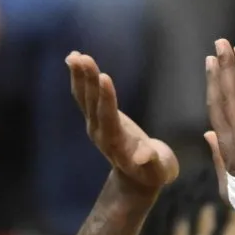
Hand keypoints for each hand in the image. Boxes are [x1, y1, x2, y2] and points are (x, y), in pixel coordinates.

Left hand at [67, 52, 178, 190]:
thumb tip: (143, 154)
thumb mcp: (160, 171)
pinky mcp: (97, 117)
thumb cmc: (155, 173)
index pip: (109, 117)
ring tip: (75, 55)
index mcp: (117, 144)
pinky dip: (79, 79)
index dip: (106, 98)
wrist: (137, 179)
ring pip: (84, 98)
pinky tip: (75, 59)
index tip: (104, 77)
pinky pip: (84, 96)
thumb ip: (153, 162)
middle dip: (88, 81)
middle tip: (84, 58)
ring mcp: (96, 125)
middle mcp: (101, 132)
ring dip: (79, 77)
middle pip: (92, 104)